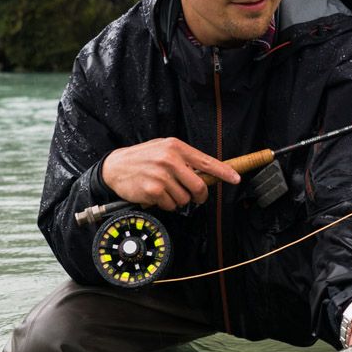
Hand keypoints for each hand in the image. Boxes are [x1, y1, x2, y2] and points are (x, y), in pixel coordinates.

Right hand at [101, 137, 239, 210]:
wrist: (115, 167)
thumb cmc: (143, 158)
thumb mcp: (164, 149)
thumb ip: (184, 158)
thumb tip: (206, 173)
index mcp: (176, 147)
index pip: (206, 161)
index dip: (224, 172)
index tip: (235, 178)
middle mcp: (170, 159)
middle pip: (199, 186)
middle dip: (199, 195)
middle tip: (195, 196)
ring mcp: (161, 175)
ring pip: (185, 198)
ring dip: (179, 199)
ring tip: (166, 190)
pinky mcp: (154, 190)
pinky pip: (171, 205)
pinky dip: (167, 204)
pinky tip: (157, 195)